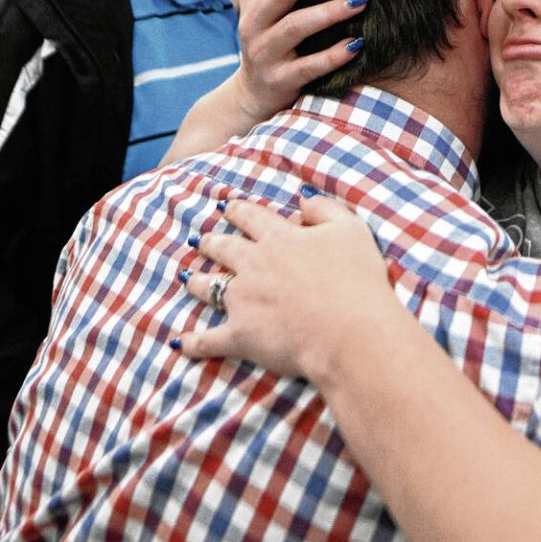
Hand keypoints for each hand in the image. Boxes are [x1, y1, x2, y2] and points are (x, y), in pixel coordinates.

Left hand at [177, 193, 401, 386]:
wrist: (350, 332)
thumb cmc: (356, 280)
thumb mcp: (351, 230)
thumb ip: (325, 208)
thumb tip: (302, 199)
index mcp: (279, 238)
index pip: (251, 217)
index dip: (237, 209)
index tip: (226, 206)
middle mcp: (253, 265)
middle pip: (222, 248)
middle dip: (210, 242)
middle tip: (202, 240)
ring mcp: (242, 300)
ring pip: (207, 286)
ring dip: (195, 281)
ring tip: (186, 278)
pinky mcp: (240, 335)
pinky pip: (208, 339)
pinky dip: (194, 341)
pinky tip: (183, 342)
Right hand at [233, 0, 369, 121]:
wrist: (253, 97)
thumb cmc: (272, 42)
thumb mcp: (264, 8)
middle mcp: (253, 23)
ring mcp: (264, 53)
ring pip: (295, 26)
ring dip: (330, 11)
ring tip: (362, 0)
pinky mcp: (280, 81)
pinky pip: (310, 66)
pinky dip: (334, 55)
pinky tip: (358, 44)